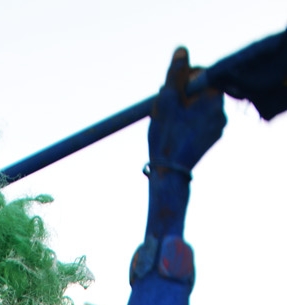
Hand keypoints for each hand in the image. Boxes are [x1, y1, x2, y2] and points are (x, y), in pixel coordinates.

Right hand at [148, 47, 225, 172]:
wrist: (170, 173)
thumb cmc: (167, 135)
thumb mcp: (168, 98)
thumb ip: (176, 72)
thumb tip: (182, 50)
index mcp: (214, 97)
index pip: (201, 73)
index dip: (182, 77)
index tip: (169, 88)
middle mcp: (221, 111)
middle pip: (200, 90)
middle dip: (181, 93)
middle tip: (163, 104)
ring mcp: (218, 127)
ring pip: (198, 107)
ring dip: (182, 107)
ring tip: (165, 119)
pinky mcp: (211, 139)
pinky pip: (199, 122)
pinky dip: (187, 121)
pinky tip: (173, 130)